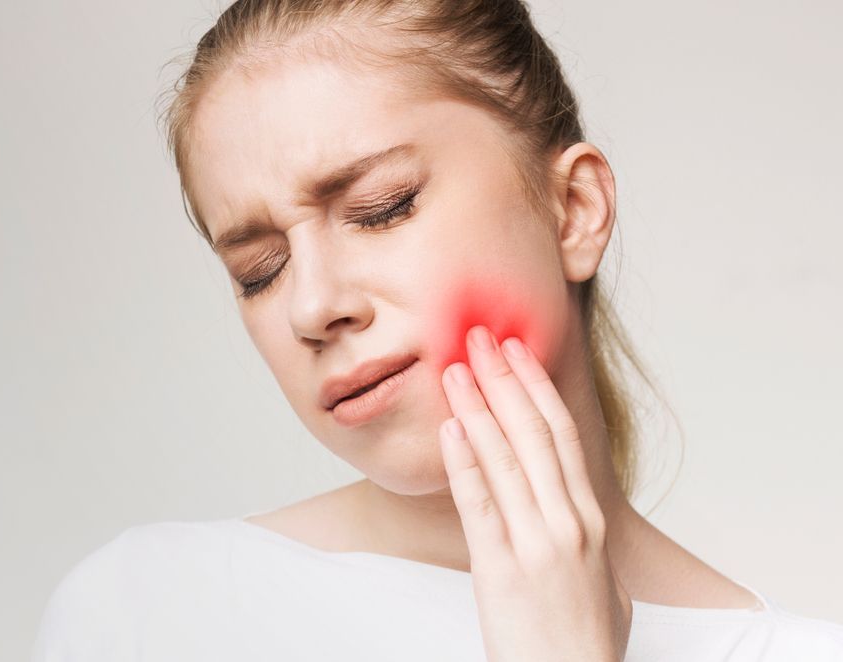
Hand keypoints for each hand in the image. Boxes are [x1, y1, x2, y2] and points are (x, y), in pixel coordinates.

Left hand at [439, 325, 631, 661]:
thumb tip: (577, 512)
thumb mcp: (606, 580)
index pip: (562, 435)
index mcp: (591, 519)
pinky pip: (479, 504)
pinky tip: (448, 428)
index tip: (518, 350)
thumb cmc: (587, 639)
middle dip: (505, 379)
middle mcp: (568, 522)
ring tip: (455, 369)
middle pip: (534, 432)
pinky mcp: (501, 569)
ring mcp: (536, 543)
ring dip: (477, 407)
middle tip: (481, 337)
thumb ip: (589, 538)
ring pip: (505, 458)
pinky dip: (463, 461)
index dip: (536, 387)